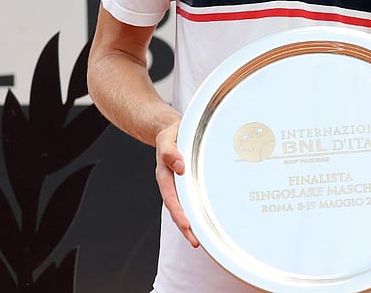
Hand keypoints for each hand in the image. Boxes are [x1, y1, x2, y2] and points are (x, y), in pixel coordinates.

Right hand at [154, 122, 198, 246]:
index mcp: (165, 173)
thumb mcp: (168, 137)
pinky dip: (196, 211)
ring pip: (184, 207)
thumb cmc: (171, 133)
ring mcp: (179, 184)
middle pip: (177, 208)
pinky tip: (205, 221)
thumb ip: (170, 150)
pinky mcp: (187, 182)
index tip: (186, 225)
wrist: (171, 128)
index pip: (171, 197)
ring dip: (192, 223)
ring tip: (201, 240)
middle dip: (185, 227)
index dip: (178, 212)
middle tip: (196, 242)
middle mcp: (172, 182)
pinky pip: (191, 199)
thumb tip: (179, 165)